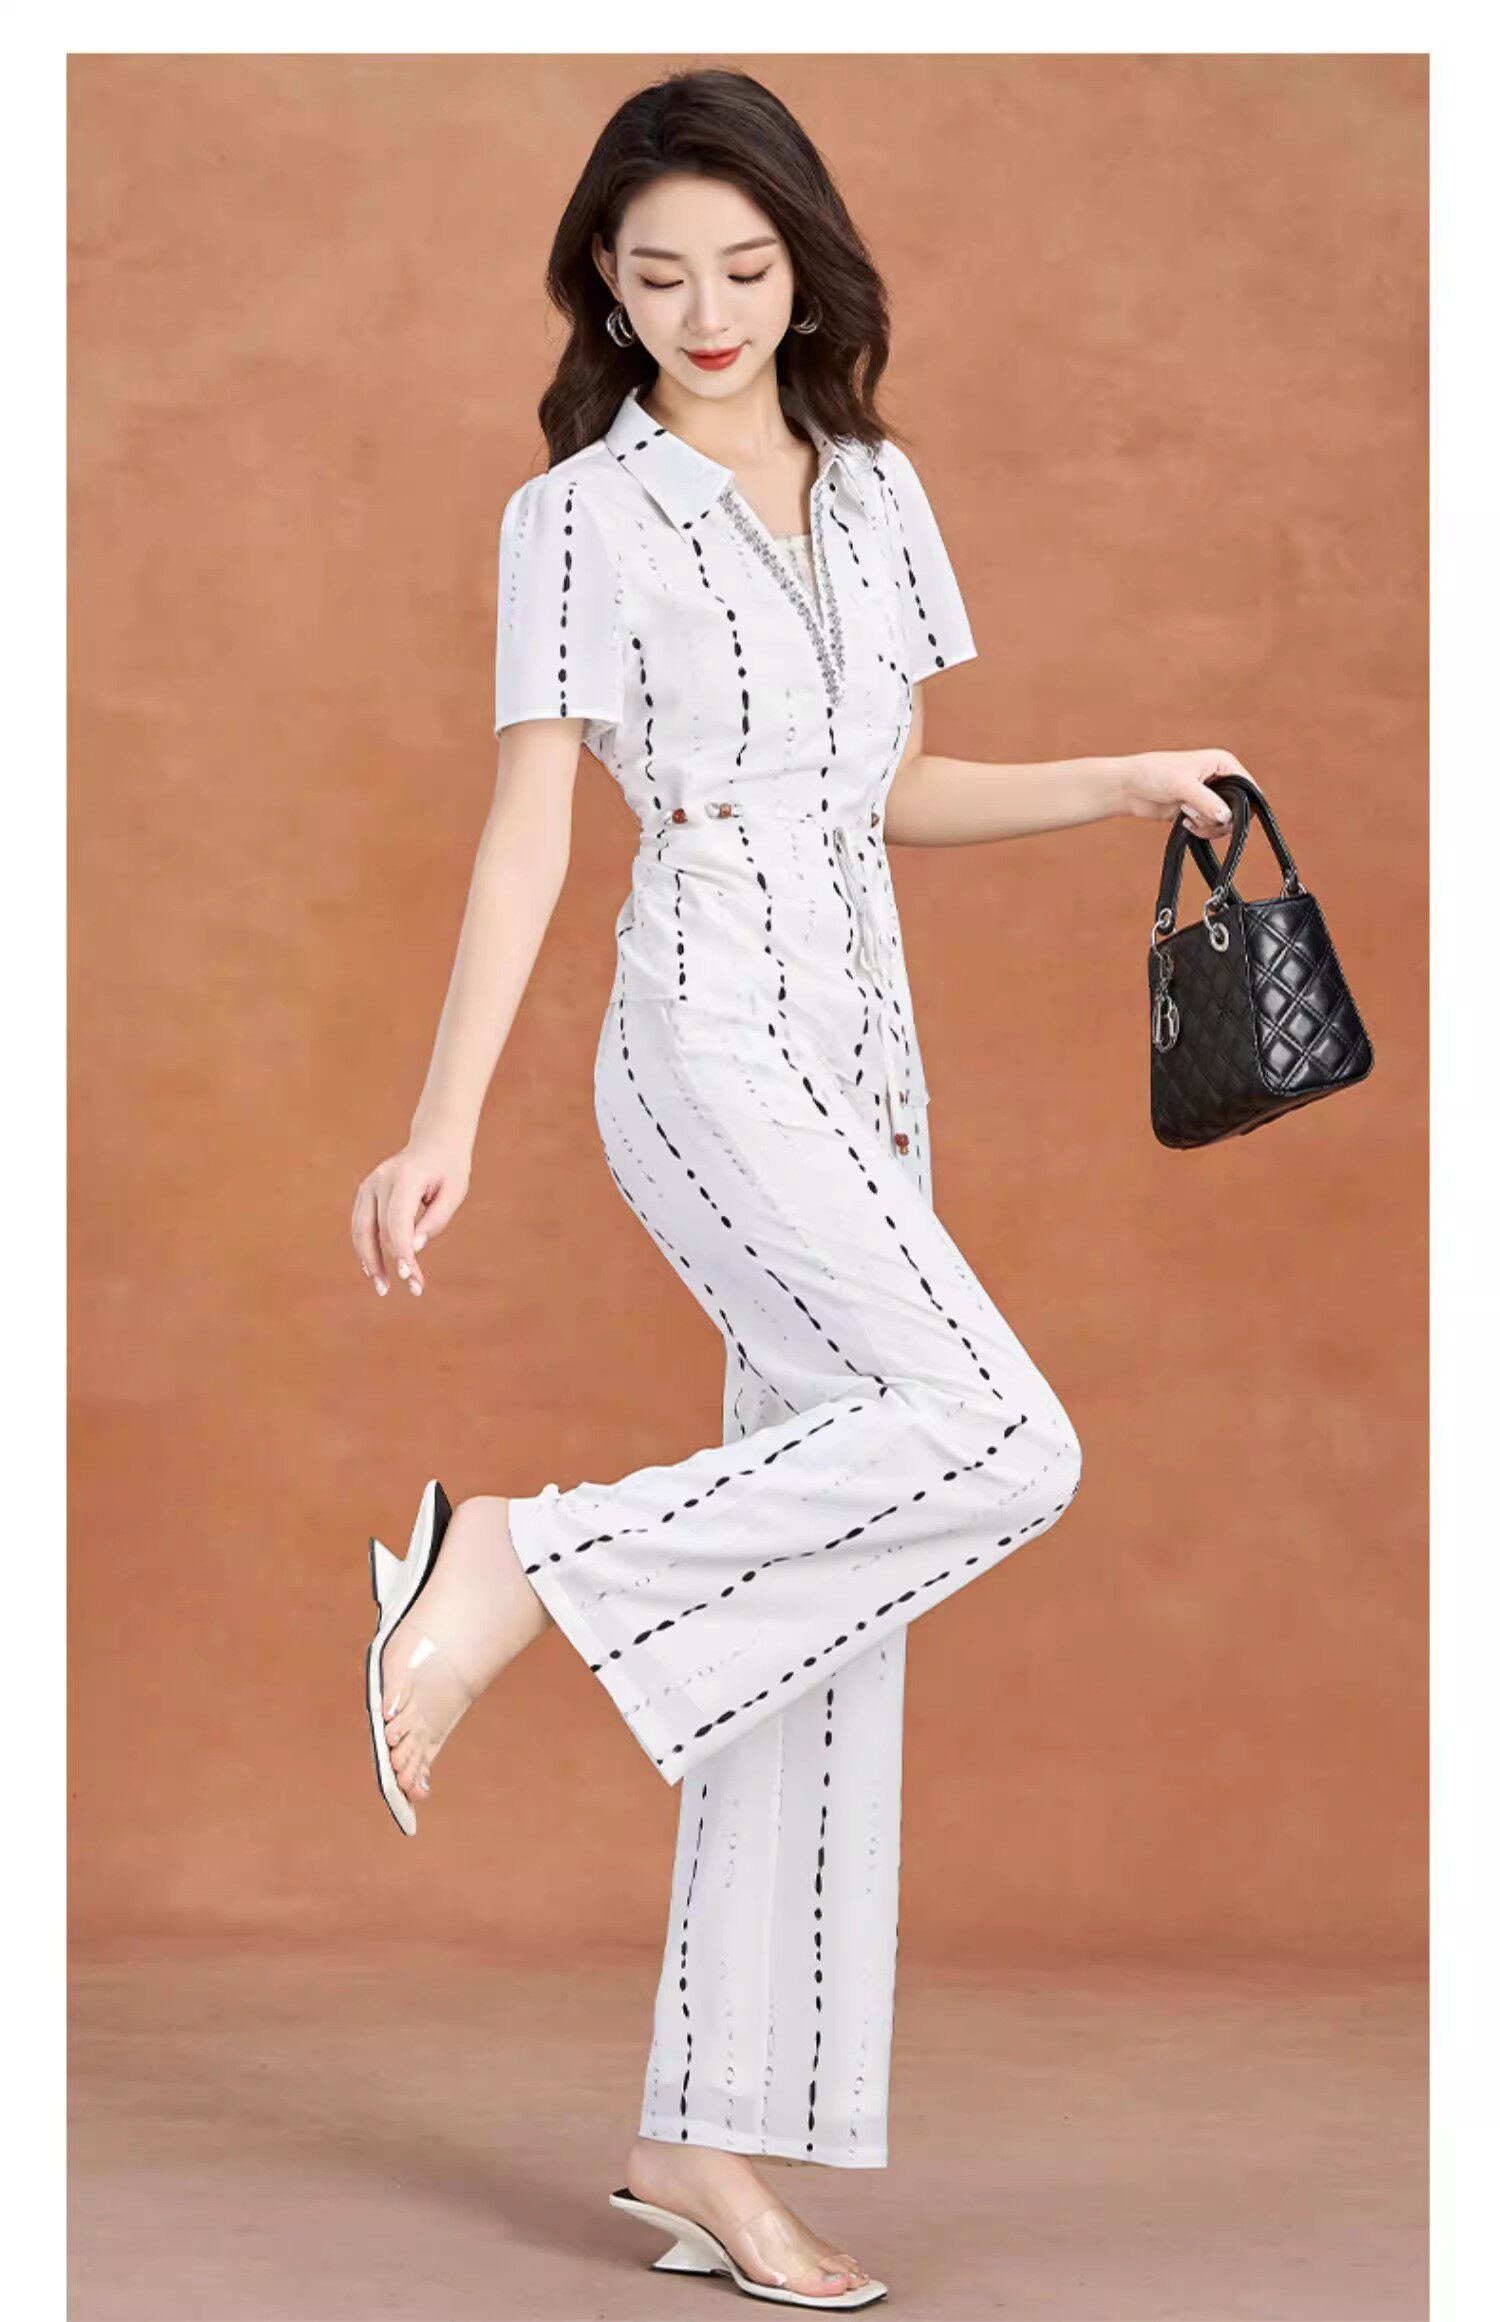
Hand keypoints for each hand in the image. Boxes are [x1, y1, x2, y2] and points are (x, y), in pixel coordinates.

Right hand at [351, 1134, 470, 1298]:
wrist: (434, 1142)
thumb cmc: (448, 1169)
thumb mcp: (454, 1192)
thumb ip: (435, 1220)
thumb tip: (414, 1248)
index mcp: (406, 1177)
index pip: (397, 1221)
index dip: (401, 1251)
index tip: (410, 1276)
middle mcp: (381, 1180)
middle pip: (377, 1229)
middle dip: (390, 1261)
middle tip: (410, 1287)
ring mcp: (369, 1185)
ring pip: (361, 1230)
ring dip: (370, 1260)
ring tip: (382, 1286)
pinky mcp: (365, 1193)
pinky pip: (360, 1226)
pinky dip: (365, 1248)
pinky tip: (374, 1268)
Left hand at [1117, 748, 1250, 838]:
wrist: (1128, 787)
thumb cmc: (1152, 773)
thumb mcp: (1182, 785)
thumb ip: (1206, 801)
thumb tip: (1226, 817)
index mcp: (1223, 764)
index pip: (1249, 787)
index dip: (1243, 805)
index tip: (1226, 817)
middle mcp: (1220, 779)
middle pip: (1239, 809)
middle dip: (1220, 818)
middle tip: (1198, 815)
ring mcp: (1209, 796)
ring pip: (1225, 822)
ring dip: (1207, 825)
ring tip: (1187, 815)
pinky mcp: (1198, 811)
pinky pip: (1210, 828)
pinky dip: (1200, 830)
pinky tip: (1184, 822)